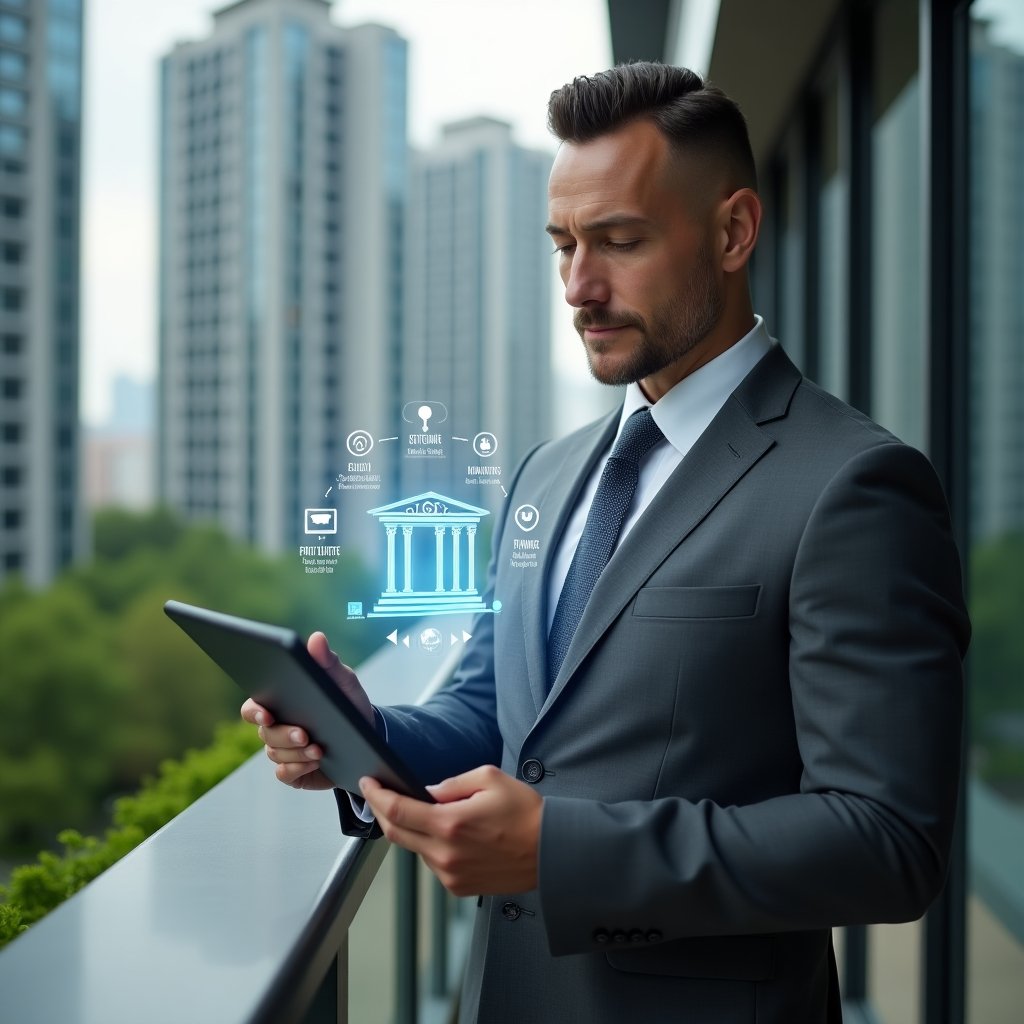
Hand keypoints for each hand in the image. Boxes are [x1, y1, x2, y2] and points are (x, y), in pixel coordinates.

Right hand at [240, 631, 373, 789]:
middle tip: (305, 733)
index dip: (255, 711)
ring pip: (275, 754)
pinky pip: (285, 774)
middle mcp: (277, 728)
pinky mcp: (295, 772)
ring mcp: (284, 751)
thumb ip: (328, 661)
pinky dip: (299, 768)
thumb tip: (317, 638)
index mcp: (281, 704)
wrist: (369, 737)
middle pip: (265, 733)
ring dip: (297, 752)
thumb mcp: (343, 681)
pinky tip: (315, 762)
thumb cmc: (349, 704)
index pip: (254, 707)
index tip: (267, 713)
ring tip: (319, 749)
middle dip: (284, 734)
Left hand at [360, 765, 542, 896]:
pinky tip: (446, 833)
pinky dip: (430, 845)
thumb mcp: (489, 778)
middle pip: (396, 834)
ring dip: (411, 829)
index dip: (377, 796)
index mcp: (450, 824)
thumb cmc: (526, 813)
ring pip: (415, 849)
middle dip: (382, 811)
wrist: (552, 851)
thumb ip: (452, 784)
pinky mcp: (459, 887)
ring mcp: (451, 874)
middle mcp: (445, 854)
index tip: (368, 782)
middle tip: (380, 794)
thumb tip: (427, 792)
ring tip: (423, 811)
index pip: (397, 811)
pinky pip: (433, 862)